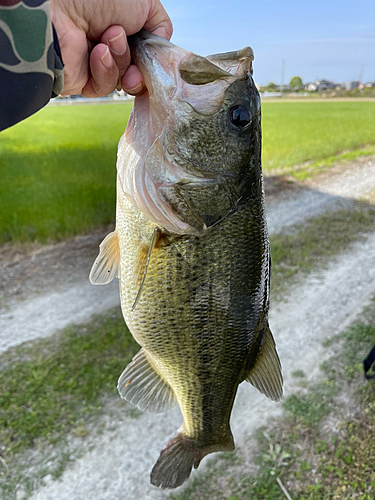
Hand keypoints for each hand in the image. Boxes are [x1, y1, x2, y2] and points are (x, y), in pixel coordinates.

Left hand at [50, 0, 171, 96]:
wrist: (60, 7)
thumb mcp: (146, 4)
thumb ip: (161, 28)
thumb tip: (162, 55)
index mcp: (124, 27)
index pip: (146, 56)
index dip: (153, 63)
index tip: (156, 62)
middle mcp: (109, 46)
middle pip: (138, 74)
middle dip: (140, 69)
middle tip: (136, 61)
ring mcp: (95, 64)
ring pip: (123, 81)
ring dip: (121, 60)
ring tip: (108, 38)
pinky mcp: (81, 80)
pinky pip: (104, 87)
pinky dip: (105, 70)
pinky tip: (97, 52)